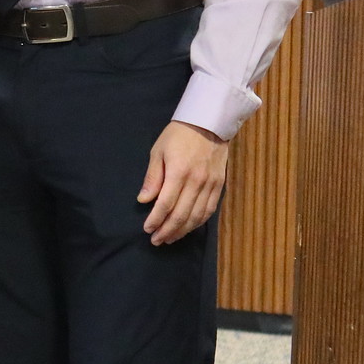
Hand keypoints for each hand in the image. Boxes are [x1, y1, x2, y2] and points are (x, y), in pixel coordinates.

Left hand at [137, 121, 228, 245]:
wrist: (209, 123)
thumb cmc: (178, 135)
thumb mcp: (158, 151)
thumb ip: (152, 177)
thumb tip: (144, 200)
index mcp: (178, 172)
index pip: (165, 204)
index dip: (155, 220)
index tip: (147, 229)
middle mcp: (196, 182)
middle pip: (181, 215)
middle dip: (167, 231)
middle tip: (156, 240)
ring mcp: (210, 185)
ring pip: (196, 216)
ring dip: (182, 231)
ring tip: (170, 238)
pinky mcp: (220, 185)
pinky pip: (209, 210)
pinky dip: (198, 222)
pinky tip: (188, 228)